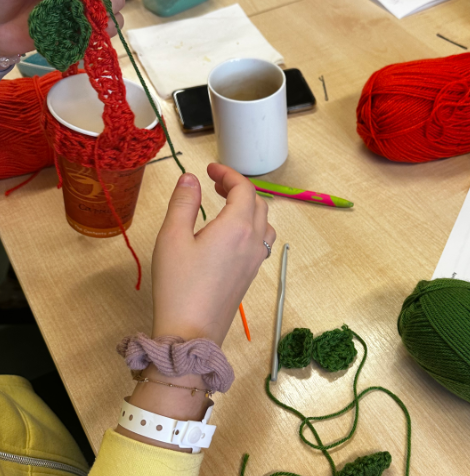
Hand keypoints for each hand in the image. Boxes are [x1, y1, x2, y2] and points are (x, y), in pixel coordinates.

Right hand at [151, 164, 275, 345]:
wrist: (191, 333)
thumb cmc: (178, 284)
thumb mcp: (172, 238)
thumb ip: (183, 203)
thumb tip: (191, 178)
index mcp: (237, 226)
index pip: (244, 188)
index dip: (228, 173)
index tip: (209, 168)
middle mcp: (253, 240)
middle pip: (257, 202)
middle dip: (238, 187)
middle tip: (213, 183)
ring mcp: (256, 259)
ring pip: (264, 221)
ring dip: (248, 206)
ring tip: (224, 204)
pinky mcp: (252, 274)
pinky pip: (262, 239)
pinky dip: (251, 224)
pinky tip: (231, 232)